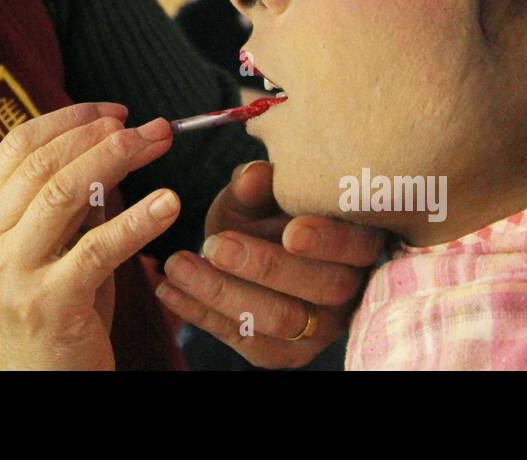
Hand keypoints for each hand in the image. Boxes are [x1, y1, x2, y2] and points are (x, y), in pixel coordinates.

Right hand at [0, 102, 180, 369]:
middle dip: (100, 136)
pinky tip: (168, 202)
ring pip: (63, 193)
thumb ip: (65, 196)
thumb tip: (111, 137)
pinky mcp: (48, 302)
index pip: (16, 147)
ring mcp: (11, 273)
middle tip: (148, 127)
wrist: (43, 380)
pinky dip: (137, 219)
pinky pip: (97, 247)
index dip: (67, 119)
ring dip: (116, 161)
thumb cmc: (55, 304)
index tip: (114, 112)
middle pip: (42, 165)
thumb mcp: (48, 243)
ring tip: (155, 147)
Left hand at [156, 160, 385, 368]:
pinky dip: (202, 314)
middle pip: (321, 286)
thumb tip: (252, 174)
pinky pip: (247, 339)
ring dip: (223, 292)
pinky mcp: (286, 352)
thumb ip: (256, 186)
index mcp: (358, 239)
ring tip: (177, 265)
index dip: (327, 241)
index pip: (355, 244)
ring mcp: (322, 328)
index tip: (291, 231)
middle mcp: (351, 288)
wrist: (245, 247)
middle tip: (214, 245)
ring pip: (282, 319)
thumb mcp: (257, 194)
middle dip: (264, 267)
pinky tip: (168, 290)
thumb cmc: (262, 213)